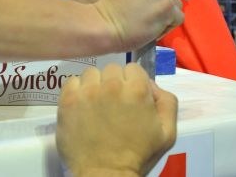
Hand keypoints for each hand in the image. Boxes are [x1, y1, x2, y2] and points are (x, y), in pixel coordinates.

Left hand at [56, 63, 177, 176]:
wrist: (105, 175)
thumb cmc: (138, 155)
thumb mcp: (167, 133)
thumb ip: (167, 101)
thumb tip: (150, 84)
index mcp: (137, 90)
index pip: (133, 68)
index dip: (133, 83)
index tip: (130, 98)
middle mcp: (111, 85)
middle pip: (112, 69)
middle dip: (114, 83)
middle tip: (113, 104)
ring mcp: (87, 92)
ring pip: (91, 73)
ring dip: (95, 85)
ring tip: (96, 105)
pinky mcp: (68, 101)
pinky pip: (71, 82)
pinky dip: (77, 91)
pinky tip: (82, 106)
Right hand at [94, 0, 187, 50]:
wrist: (105, 23)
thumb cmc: (112, 4)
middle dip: (167, 1)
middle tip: (152, 13)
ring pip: (177, 4)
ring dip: (167, 14)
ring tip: (150, 21)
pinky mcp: (167, 5)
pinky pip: (178, 17)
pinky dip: (168, 26)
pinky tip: (154, 29)